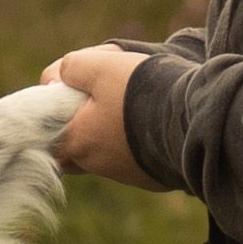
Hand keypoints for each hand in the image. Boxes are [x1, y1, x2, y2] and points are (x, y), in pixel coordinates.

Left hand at [45, 43, 157, 187]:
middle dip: (78, 129)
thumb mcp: (100, 66)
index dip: (51, 116)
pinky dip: (134, 144)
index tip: (67, 94)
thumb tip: (57, 77)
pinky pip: (134, 161)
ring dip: (108, 135)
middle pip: (74, 151)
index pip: (47, 139)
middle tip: (94, 102)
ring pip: (104, 155)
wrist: (195, 118)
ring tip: (128, 105)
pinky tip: (149, 123)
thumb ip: (71, 68)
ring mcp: (127, 173)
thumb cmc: (142, 92)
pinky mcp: (152, 177)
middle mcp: (99, 164)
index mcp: (79, 141)